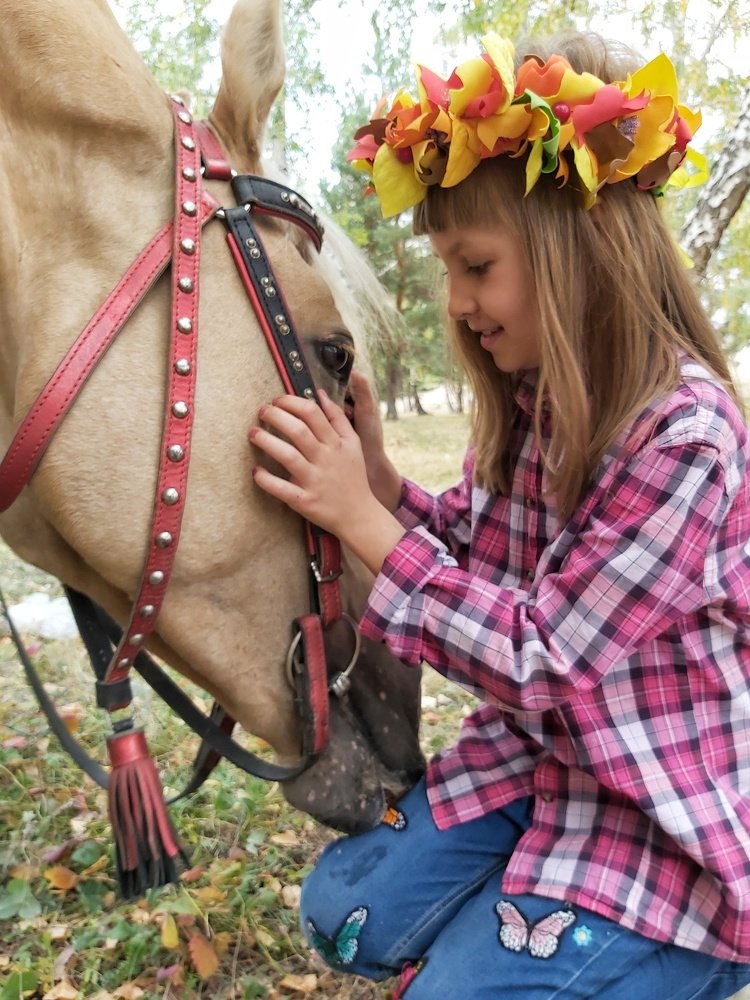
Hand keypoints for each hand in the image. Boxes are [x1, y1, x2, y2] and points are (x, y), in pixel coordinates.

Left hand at [249, 391, 404, 575]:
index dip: (291, 402)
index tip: (277, 400)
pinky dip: (266, 480)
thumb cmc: (352, 477)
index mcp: (336, 443)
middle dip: (276, 416)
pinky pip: (282, 489)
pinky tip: (256, 471)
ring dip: (266, 442)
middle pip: (298, 430)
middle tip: (261, 411)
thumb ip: (338, 418)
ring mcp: (314, 480)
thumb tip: (320, 394)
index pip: (312, 413)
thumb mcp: (353, 444)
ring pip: (287, 456)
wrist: (359, 515)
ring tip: (253, 433)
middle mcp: (325, 459)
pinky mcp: (305, 501)